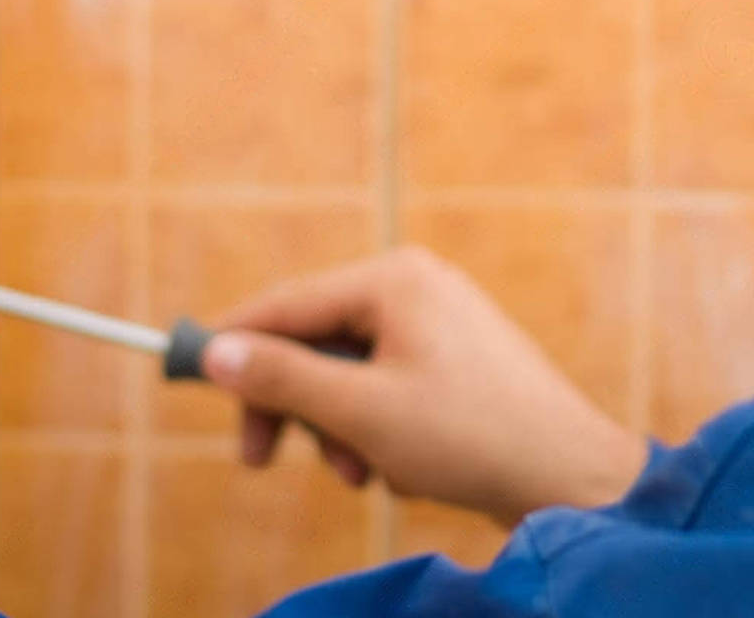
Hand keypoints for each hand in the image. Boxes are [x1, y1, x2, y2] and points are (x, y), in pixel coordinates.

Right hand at [201, 246, 646, 526]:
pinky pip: (387, 388)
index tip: (184, 377)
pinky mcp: (456, 360)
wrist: (569, 474)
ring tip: (361, 473)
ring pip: (349, 372)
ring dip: (338, 428)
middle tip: (258, 460)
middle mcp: (417, 285)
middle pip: (315, 338)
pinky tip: (401, 468)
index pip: (287, 303)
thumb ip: (283, 378)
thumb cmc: (468, 436)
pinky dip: (377, 430)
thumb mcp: (359, 412)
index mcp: (394, 278)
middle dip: (294, 404)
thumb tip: (215, 350)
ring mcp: (441, 321)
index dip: (231, 343)